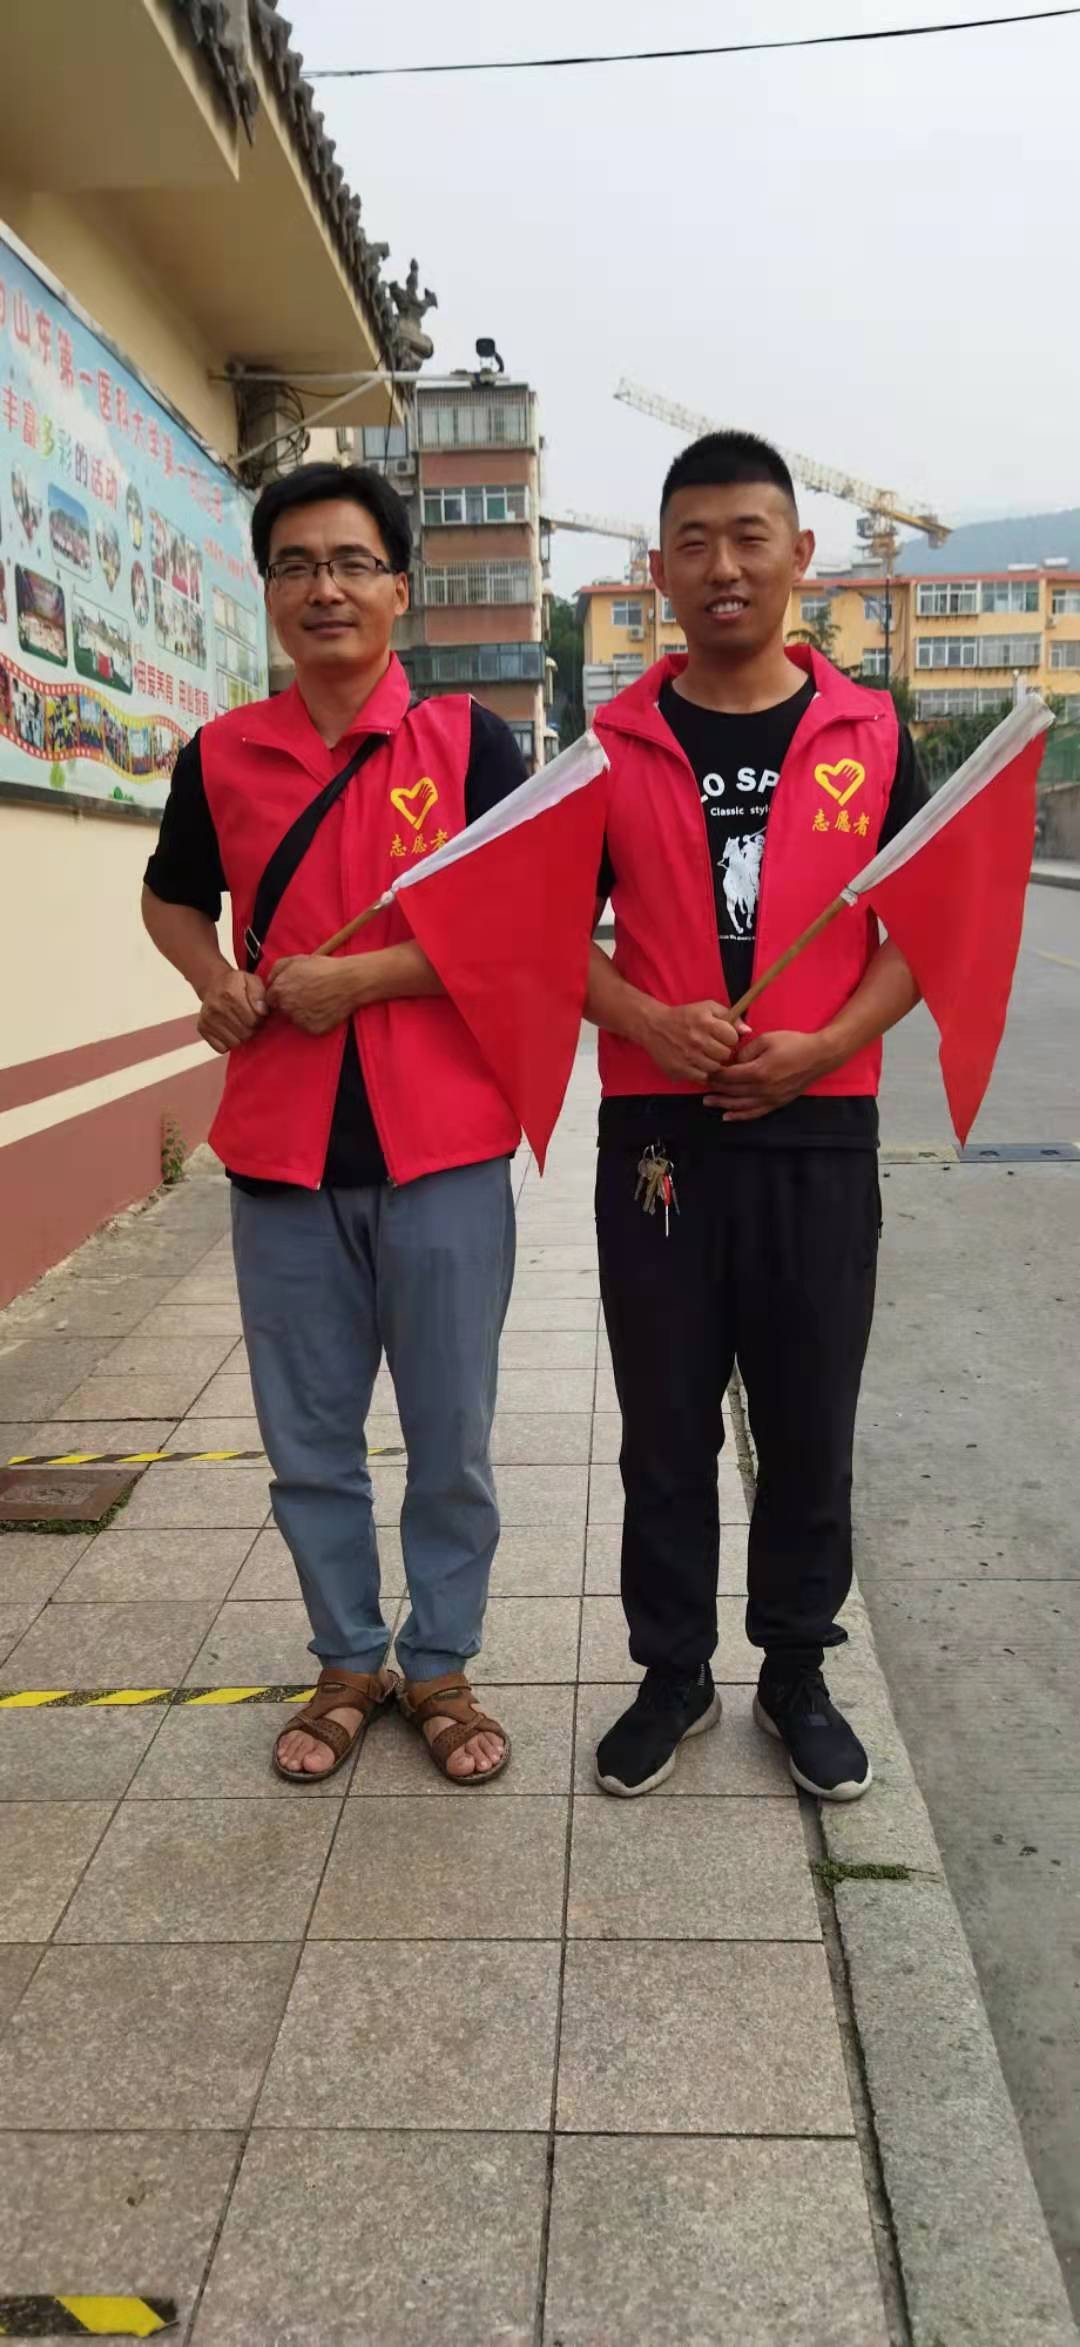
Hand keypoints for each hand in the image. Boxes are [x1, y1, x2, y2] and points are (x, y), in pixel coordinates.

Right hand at [197, 967, 267, 1053]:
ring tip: (240, 1024)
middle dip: (251, 1029)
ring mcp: (207, 1019)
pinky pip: (221, 1048)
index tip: (256, 1014)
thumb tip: (262, 1012)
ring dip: (241, 1037)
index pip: (253, 1021)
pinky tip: (230, 1030)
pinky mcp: (202, 1028)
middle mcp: (216, 1008)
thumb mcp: (252, 981)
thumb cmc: (236, 985)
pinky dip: (228, 1043)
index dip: (259, 1019)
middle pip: (245, 1033)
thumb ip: (259, 995)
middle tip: (249, 1020)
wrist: (214, 983)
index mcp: (230, 994)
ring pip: (234, 1043)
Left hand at [266, 954, 358, 1034]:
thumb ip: (277, 969)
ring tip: (318, 1000)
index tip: (293, 991)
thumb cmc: (324, 968)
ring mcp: (299, 1020)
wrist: (349, 981)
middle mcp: (286, 1007)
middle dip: (291, 1003)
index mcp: (279, 990)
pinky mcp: (312, 1029)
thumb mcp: (297, 959)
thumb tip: (269, 981)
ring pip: (295, 1019)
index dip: (281, 994)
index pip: (270, 999)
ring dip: (302, 1012)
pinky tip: (324, 1009)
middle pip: (282, 1010)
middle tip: (308, 994)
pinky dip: (314, 1020)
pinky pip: (308, 1027)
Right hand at [643, 1000, 742, 1084]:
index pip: (733, 1039)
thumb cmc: (684, 1016)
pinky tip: (696, 1063)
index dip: (730, 1039)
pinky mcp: (679, 1070)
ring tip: (704, 1055)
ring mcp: (688, 1057)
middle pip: (725, 1055)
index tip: (722, 1037)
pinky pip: (701, 1078)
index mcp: (706, 1023)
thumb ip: (730, 1017)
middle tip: (713, 1048)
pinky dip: (701, 1072)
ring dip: (713, 1063)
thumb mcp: (707, 1008)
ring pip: (715, 1068)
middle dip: (722, 1052)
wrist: (654, 1026)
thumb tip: (747, 1031)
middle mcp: (697, 1040)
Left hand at [704, 1029, 828, 1120]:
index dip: (714, 1074)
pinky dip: (740, 1116)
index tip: (704, 1070)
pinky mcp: (777, 1103)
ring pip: (740, 1105)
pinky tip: (727, 1116)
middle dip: (715, 1089)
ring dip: (722, 1104)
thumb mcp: (766, 1039)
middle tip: (701, 1085)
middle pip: (732, 1091)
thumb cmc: (794, 1043)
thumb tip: (733, 1061)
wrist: (819, 1056)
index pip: (729, 1076)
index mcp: (759, 1071)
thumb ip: (746, 1051)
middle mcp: (763, 1089)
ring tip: (708, 1102)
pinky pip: (755, 1113)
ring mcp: (771, 1098)